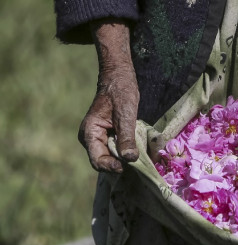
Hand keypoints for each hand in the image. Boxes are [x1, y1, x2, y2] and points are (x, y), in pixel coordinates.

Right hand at [78, 19, 139, 172]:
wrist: (119, 78)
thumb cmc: (120, 92)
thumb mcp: (125, 114)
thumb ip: (126, 137)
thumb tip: (130, 159)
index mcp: (89, 134)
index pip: (97, 160)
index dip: (112, 166)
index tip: (128, 165)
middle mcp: (91, 139)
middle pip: (105, 162)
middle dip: (121, 165)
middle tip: (139, 165)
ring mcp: (100, 138)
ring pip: (113, 158)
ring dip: (125, 159)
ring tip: (141, 158)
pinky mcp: (110, 137)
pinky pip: (118, 150)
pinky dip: (128, 152)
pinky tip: (139, 151)